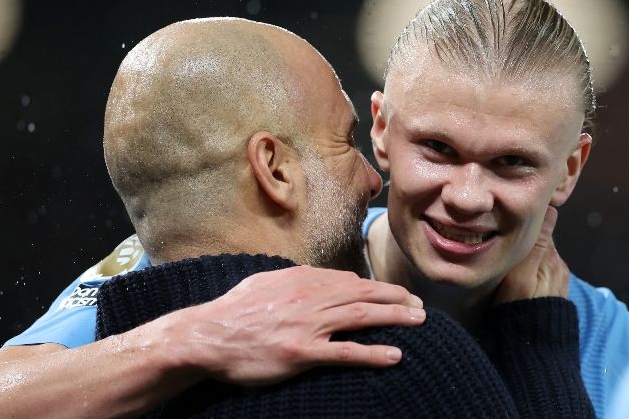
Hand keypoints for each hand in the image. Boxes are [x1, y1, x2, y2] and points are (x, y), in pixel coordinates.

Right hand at [149, 265, 425, 385]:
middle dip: (396, 298)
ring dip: (395, 318)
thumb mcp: (264, 281)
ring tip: (419, 321)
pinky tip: (394, 355)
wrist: (208, 335)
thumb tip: (309, 273)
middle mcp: (310, 298)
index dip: (377, 287)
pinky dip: (373, 353)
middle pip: (364, 294)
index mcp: (302, 280)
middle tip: (420, 305)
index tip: (395, 293)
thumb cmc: (233, 310)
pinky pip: (345, 352)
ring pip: (362, 317)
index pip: (350, 280)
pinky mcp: (302, 352)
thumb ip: (291, 277)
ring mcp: (308, 325)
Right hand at [492, 206, 568, 303]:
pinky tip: (520, 275)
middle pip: (540, 243)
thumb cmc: (520, 308)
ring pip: (540, 258)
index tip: (507, 220)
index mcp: (552, 258)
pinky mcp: (554, 293)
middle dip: (526, 240)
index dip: (525, 223)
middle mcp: (559, 266)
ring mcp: (558, 281)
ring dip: (529, 255)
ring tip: (510, 258)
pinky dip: (532, 269)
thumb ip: (536, 244)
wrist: (533, 347)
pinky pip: (541, 272)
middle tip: (504, 239)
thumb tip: (550, 209)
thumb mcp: (522, 275)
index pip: (540, 229)